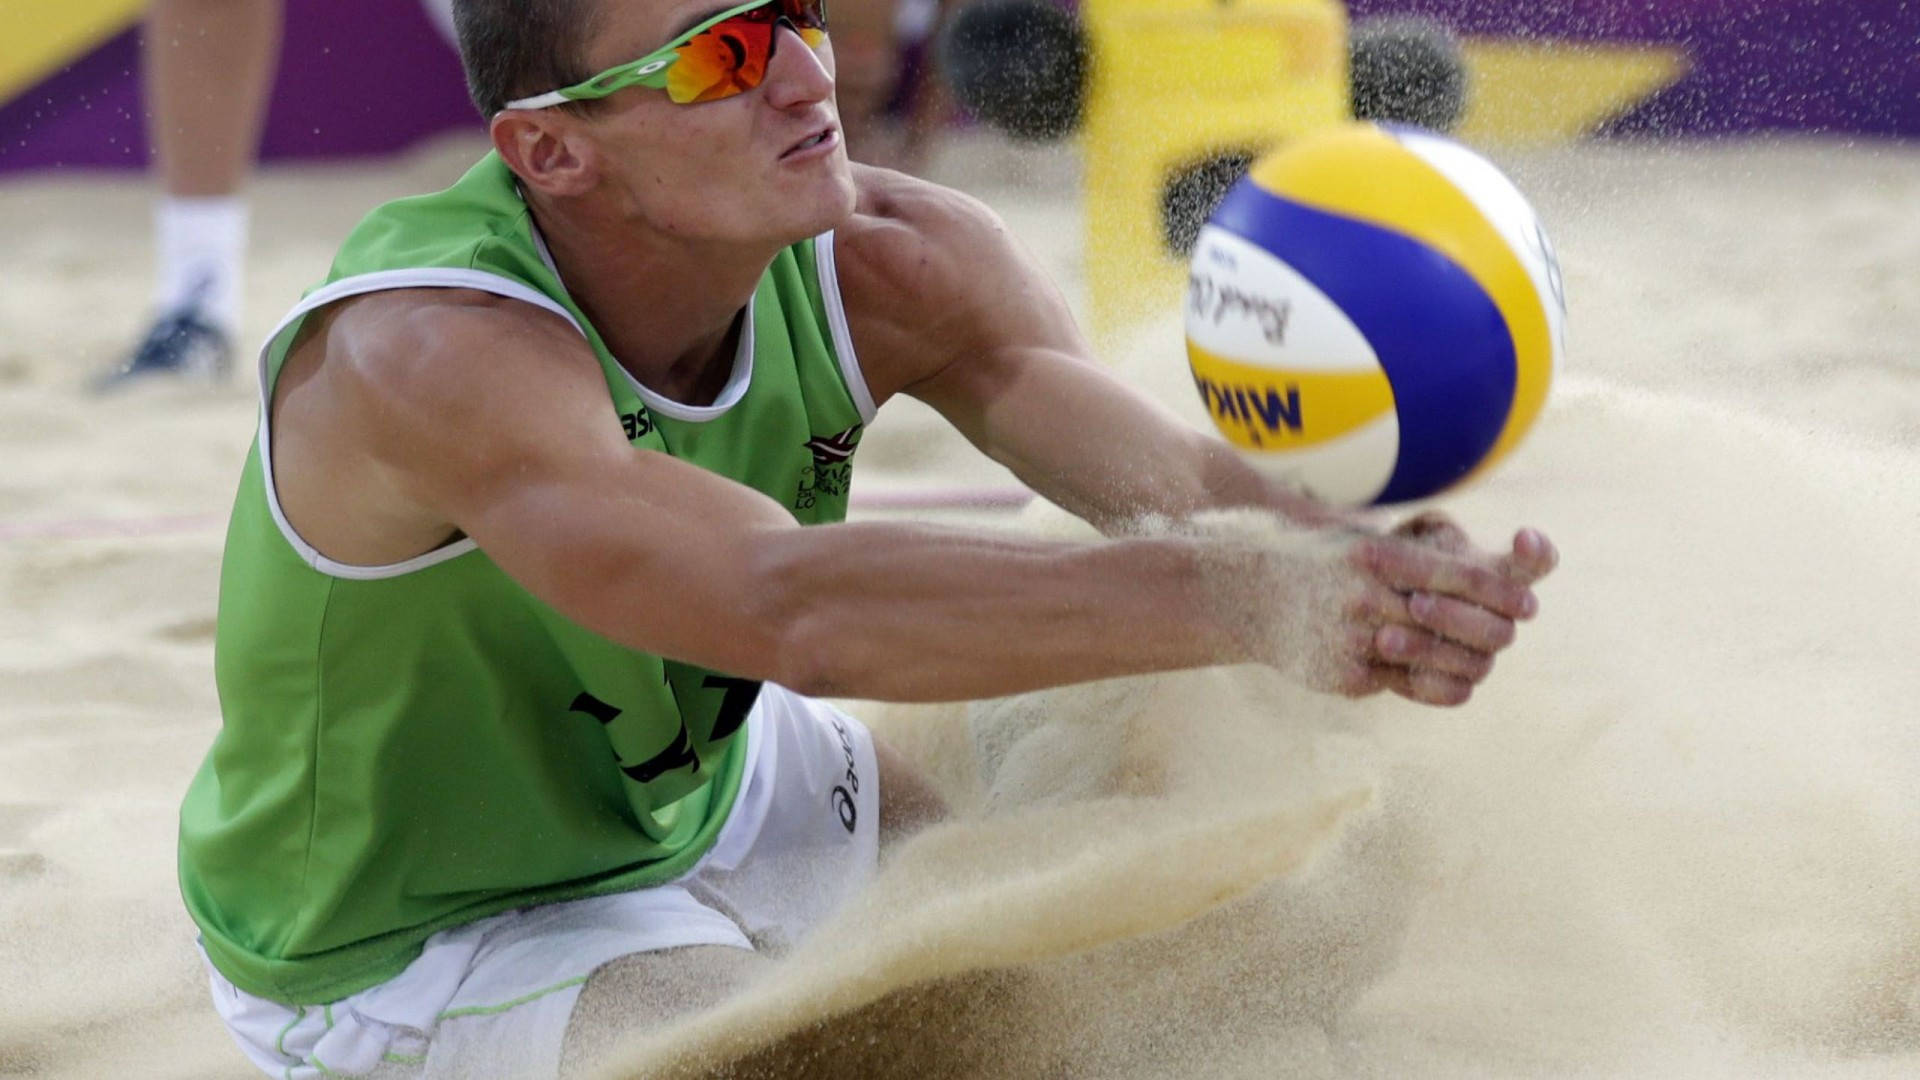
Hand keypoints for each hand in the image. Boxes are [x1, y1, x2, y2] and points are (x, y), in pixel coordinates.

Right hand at [1258, 511, 1556, 706]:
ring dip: (1471, 662)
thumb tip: (1501, 568)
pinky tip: (1453, 680)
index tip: (1529, 604)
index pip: (1461, 577)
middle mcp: (1365, 596)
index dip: (1504, 594)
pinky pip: (1409, 687)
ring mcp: (1353, 640)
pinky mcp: (1344, 676)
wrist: (1249, 595)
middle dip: (1494, 631)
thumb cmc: (1323, 564)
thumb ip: (1422, 557)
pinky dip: (1439, 684)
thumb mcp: (1366, 543)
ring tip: (1484, 660)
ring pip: (1437, 660)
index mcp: (1376, 556)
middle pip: (1456, 622)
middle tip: (1509, 634)